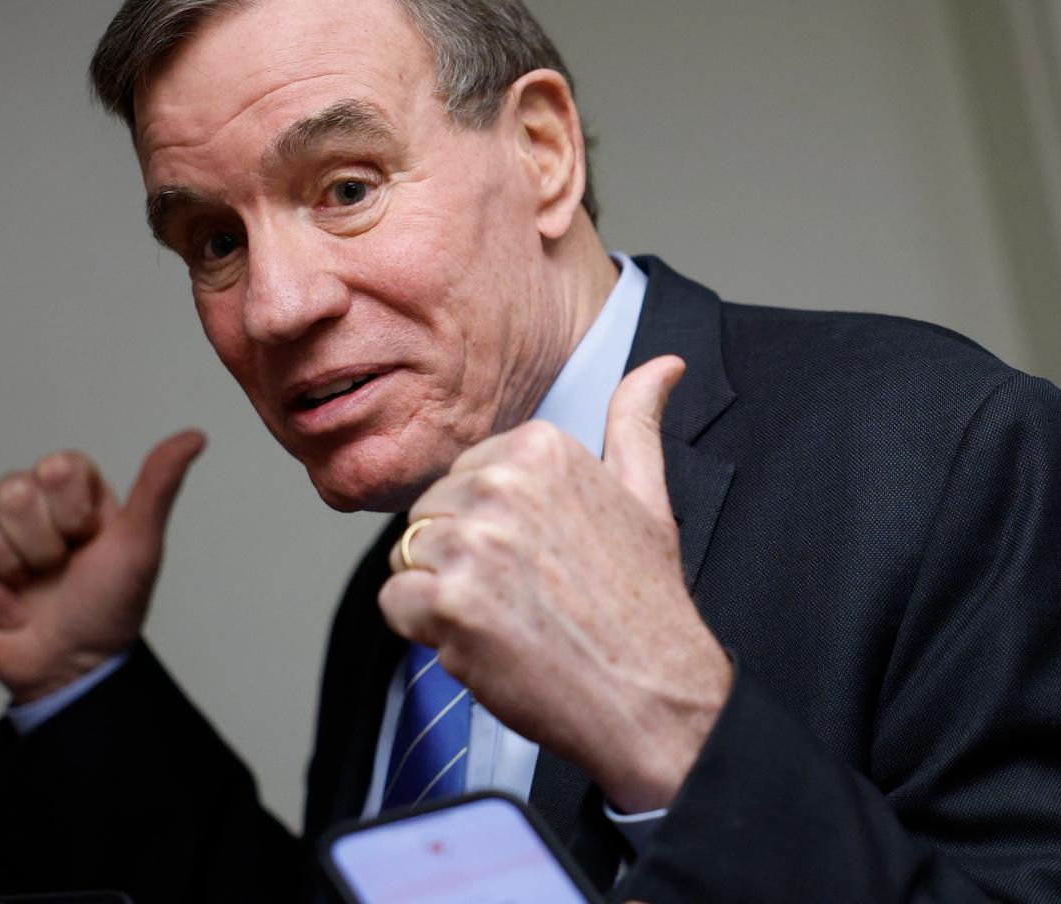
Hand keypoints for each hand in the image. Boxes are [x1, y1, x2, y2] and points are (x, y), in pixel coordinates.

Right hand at [0, 430, 205, 702]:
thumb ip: (160, 486)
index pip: (56, 468)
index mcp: (69, 485)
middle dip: (41, 547)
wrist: (71, 666)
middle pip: (12, 493)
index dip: (73, 514)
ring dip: (7, 569)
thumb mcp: (141, 545)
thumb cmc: (109, 604)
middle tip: (56, 569)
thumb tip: (196, 436)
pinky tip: (3, 605)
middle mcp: (23, 497)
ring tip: (28, 586)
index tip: (88, 540)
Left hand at [379, 357, 732, 812]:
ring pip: (409, 554)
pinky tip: (486, 641)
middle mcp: (502, 483)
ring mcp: (472, 542)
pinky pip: (396, 603)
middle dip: (462, 557)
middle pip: (430, 512)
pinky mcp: (447, 602)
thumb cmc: (644, 602)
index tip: (541, 556)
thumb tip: (664, 365)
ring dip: (443, 593)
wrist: (653, 695)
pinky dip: (427, 631)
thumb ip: (636, 422)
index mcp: (542, 447)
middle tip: (527, 594)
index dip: (490, 524)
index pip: (464, 474)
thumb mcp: (647, 495)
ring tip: (510, 617)